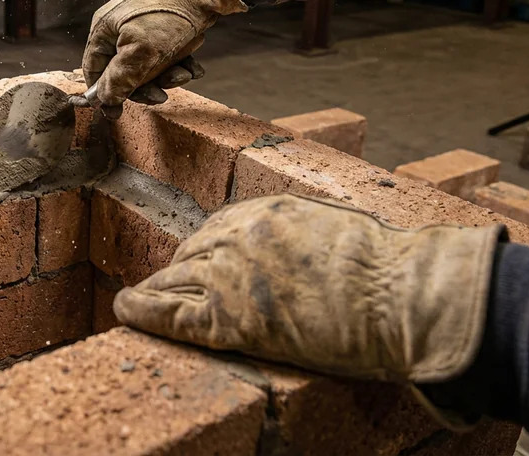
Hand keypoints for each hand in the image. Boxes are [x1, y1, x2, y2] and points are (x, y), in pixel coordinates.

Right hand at [82, 0, 246, 117]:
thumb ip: (118, 80)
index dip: (103, 94)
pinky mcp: (165, 29)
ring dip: (168, 77)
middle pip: (123, 73)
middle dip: (145, 87)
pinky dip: (180, 65)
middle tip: (162, 96)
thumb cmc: (166, 14)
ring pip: (149, 67)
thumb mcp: (139, 53)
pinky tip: (194, 68)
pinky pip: (167, 57)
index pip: (93, 71)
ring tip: (185, 74)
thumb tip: (104, 101)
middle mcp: (119, 30)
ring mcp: (142, 29)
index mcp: (104, 32)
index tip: (116, 113)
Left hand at [114, 194, 500, 385]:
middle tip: (172, 289)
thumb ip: (302, 237)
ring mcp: (228, 275)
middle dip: (182, 272)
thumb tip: (297, 256)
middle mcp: (238, 234)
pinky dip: (144, 312)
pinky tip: (126, 311)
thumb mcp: (337, 231)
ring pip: (175, 281)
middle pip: (191, 253)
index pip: (217, 229)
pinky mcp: (227, 318)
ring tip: (140, 303)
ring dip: (160, 293)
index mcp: (268, 211)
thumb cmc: (388, 270)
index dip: (204, 252)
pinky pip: (170, 314)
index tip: (197, 263)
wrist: (402, 297)